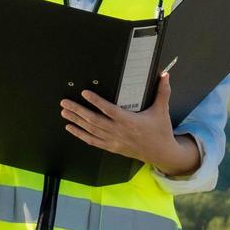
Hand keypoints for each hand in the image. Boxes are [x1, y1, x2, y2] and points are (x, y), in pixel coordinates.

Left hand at [59, 70, 200, 176]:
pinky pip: (93, 141)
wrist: (161, 154)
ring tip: (64, 111)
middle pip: (94, 120)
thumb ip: (162, 92)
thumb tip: (165, 74)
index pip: (109, 110)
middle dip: (78, 111)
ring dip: (76, 121)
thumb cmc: (160, 131)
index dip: (96, 101)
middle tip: (64, 102)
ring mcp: (114, 141)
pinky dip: (80, 135)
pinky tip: (70, 128)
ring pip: (91, 130)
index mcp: (130, 121)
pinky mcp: (112, 148)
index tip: (85, 93)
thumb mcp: (162, 110)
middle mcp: (119, 132)